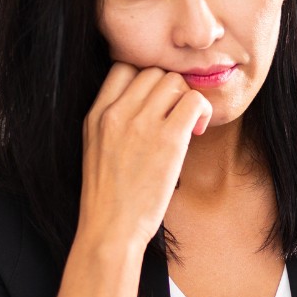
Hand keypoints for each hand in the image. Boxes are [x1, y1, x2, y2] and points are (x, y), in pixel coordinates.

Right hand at [78, 63, 213, 252]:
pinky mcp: (168, 139)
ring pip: (174, 80)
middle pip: (153, 71)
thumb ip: (112, 122)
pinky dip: (201, 110)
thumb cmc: (108, 198)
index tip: (155, 102)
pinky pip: (194, 101)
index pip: (123, 67)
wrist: (110, 229)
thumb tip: (145, 103)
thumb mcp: (95, 149)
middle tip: (176, 115)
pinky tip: (197, 131)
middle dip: (169, 89)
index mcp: (96, 114)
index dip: (145, 79)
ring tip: (188, 124)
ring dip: (186, 98)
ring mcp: (141, 124)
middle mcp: (116, 113)